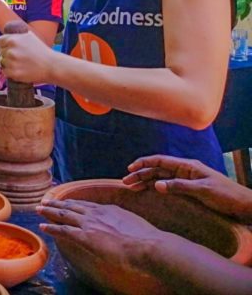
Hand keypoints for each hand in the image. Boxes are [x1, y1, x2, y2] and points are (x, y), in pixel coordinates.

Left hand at [0, 29, 55, 83]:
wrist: (51, 66)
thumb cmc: (41, 50)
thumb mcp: (29, 36)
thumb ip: (17, 35)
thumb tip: (9, 35)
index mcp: (13, 40)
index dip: (3, 44)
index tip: (7, 47)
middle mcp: (10, 51)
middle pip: (0, 52)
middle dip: (6, 53)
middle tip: (17, 56)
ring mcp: (11, 63)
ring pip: (1, 61)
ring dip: (7, 62)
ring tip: (19, 63)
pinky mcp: (13, 73)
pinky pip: (5, 71)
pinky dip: (9, 71)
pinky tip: (18, 69)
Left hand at [38, 199, 161, 270]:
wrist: (148, 245)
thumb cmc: (146, 239)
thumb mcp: (134, 224)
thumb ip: (124, 223)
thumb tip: (123, 228)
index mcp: (109, 209)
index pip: (86, 205)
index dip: (74, 203)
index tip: (66, 202)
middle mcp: (96, 213)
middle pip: (71, 205)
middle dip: (57, 203)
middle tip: (46, 201)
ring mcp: (89, 224)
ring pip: (63, 214)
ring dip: (49, 211)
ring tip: (39, 209)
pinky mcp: (85, 237)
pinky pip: (63, 230)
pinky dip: (51, 228)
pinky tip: (43, 227)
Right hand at [123, 155, 251, 222]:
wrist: (244, 206)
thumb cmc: (226, 195)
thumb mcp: (202, 190)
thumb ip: (179, 186)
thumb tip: (156, 185)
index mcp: (187, 166)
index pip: (160, 161)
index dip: (144, 163)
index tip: (130, 169)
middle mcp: (185, 170)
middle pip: (157, 170)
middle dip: (141, 174)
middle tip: (126, 182)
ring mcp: (186, 180)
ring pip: (160, 178)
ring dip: (146, 182)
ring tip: (132, 188)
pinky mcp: (189, 190)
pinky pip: (168, 187)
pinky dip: (155, 188)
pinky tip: (147, 192)